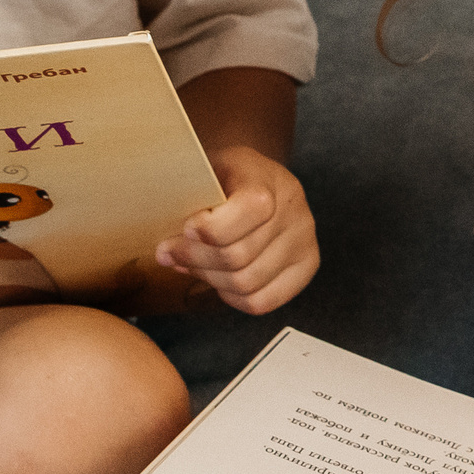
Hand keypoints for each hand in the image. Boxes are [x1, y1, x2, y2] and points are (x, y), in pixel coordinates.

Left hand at [156, 145, 316, 314]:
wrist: (254, 178)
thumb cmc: (221, 178)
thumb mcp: (203, 171)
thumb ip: (187, 202)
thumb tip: (167, 250)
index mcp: (269, 178)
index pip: (251, 209)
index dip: (212, 227)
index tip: (186, 228)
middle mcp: (294, 209)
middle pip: (239, 255)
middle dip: (194, 259)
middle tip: (169, 253)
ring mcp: (304, 239)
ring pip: (246, 283)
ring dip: (209, 279)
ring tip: (191, 265)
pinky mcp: (306, 266)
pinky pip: (262, 301)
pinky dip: (231, 297)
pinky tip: (218, 279)